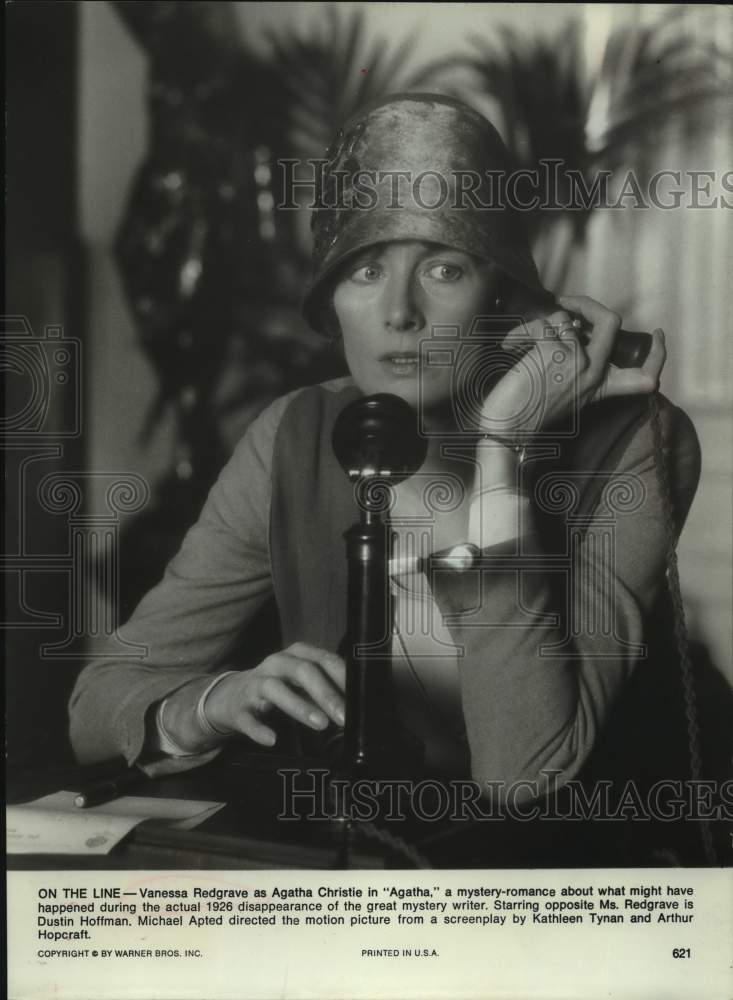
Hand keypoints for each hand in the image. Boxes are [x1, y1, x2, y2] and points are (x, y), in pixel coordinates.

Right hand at [203, 643, 345, 746]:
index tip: (360, 697)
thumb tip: (358, 705)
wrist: (230, 697)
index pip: (323, 659)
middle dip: (326, 693)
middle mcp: (275, 664)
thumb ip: (326, 687)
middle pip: (302, 671)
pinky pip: (247, 718)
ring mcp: (255, 684)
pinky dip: (259, 729)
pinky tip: (272, 739)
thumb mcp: (302, 681)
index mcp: (296, 655)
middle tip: (344, 717)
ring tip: (321, 724)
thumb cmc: (278, 688)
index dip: (342, 676)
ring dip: (299, 706)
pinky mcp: (239, 708)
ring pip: (275, 689)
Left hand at [479, 294, 665, 441]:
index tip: (659, 335)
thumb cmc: (529, 410)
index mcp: (601, 387)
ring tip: (521, 344)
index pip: (646, 376)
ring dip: (539, 325)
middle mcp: (595, 373)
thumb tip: (576, 327)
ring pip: (566, 319)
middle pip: (611, 322)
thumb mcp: (567, 393)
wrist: (508, 428)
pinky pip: (542, 324)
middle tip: (566, 303)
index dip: (658, 354)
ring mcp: (577, 362)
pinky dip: (520, 332)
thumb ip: (579, 366)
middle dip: (586, 303)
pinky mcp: (554, 353)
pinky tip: (510, 347)